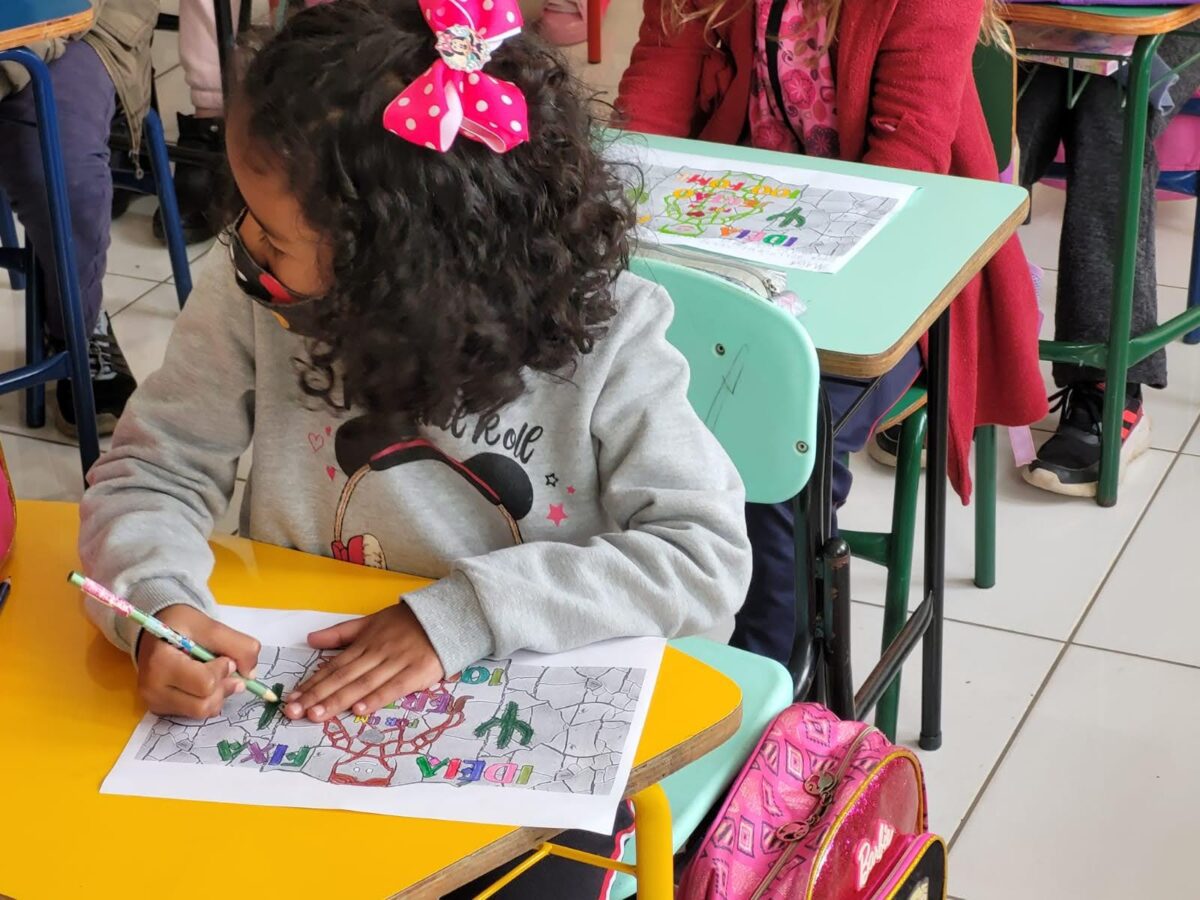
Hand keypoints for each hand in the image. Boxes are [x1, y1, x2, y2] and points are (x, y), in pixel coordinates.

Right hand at [136, 605, 261, 717]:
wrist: (155, 633)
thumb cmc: (181, 626)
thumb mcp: (210, 625)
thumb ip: (238, 645)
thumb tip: (251, 674)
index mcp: (161, 663)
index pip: (205, 683)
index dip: (223, 670)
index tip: (223, 657)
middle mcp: (152, 688)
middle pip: (204, 705)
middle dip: (224, 686)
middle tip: (225, 668)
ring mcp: (154, 702)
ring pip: (202, 712)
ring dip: (218, 694)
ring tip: (214, 675)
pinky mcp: (159, 709)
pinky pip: (195, 714)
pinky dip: (207, 699)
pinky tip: (201, 683)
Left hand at [283, 603, 443, 722]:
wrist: (446, 617)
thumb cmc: (407, 623)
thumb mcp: (372, 621)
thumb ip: (341, 633)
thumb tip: (310, 640)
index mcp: (364, 642)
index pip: (334, 665)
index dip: (312, 682)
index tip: (292, 698)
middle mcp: (376, 653)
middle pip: (343, 676)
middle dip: (317, 695)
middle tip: (294, 712)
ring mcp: (396, 663)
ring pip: (363, 683)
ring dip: (339, 700)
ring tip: (317, 714)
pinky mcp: (416, 673)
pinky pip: (394, 687)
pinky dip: (377, 698)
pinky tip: (360, 709)